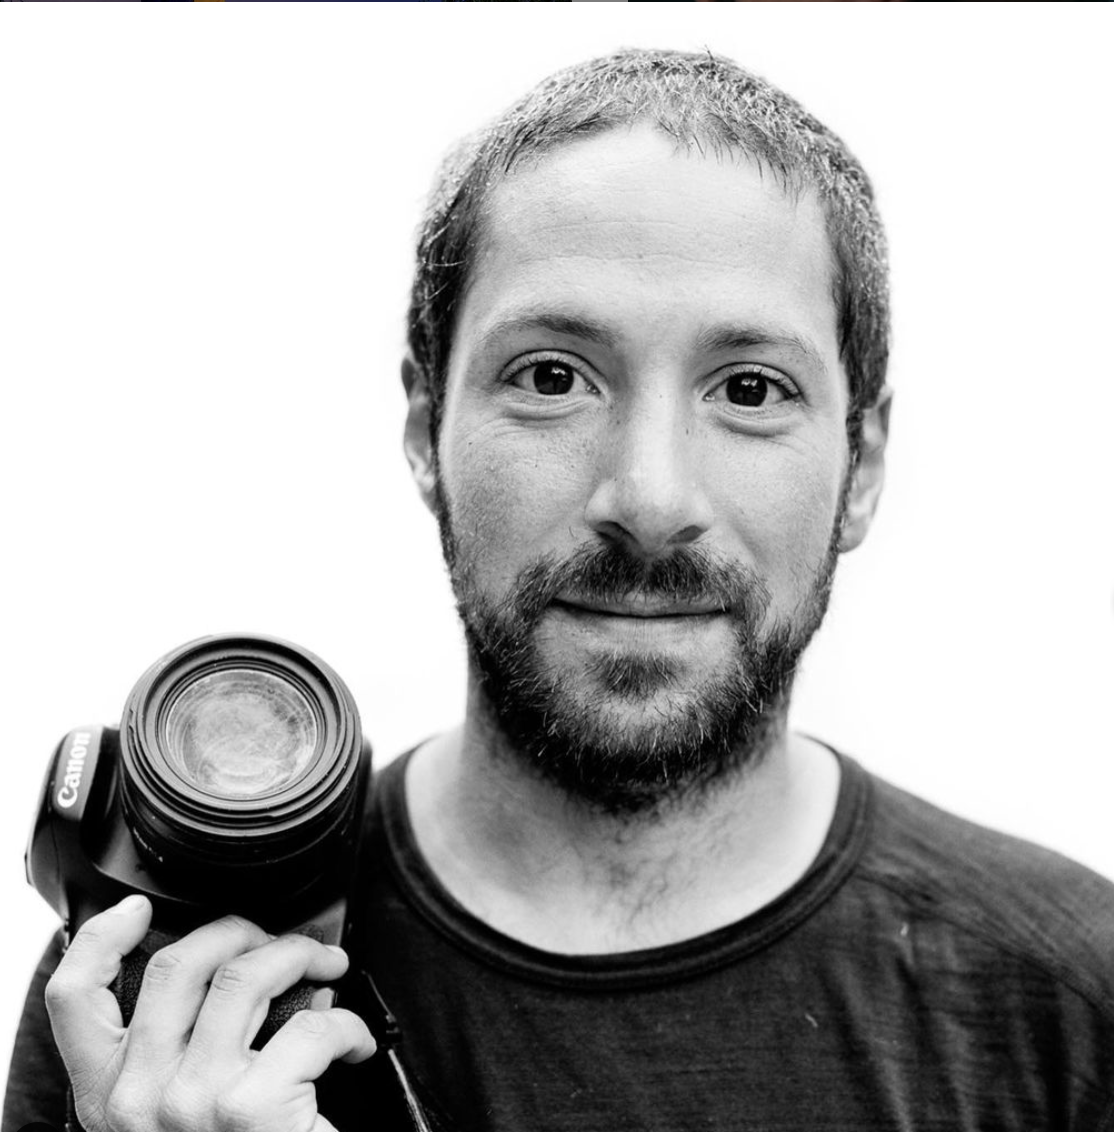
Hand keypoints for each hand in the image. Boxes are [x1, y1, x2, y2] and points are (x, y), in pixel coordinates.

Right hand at [45, 894, 376, 1131]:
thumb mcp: (170, 1118)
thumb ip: (178, 1053)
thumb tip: (238, 976)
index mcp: (109, 1095)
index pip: (74, 999)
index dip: (103, 938)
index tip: (138, 911)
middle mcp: (139, 1096)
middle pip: (180, 963)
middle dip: (242, 931)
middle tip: (280, 943)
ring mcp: (192, 1099)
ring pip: (247, 975)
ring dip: (301, 956)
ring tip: (327, 969)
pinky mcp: (251, 1106)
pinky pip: (314, 1027)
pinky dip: (348, 1027)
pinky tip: (354, 1044)